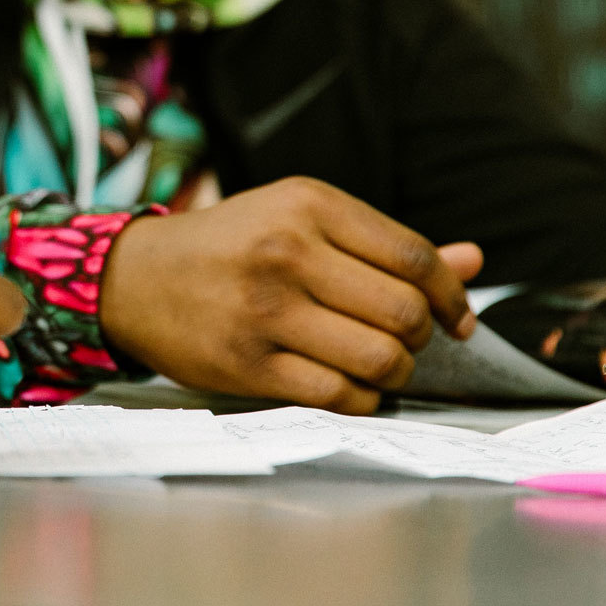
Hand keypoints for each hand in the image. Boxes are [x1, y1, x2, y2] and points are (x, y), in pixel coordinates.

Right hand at [96, 177, 480, 414]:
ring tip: (379, 368)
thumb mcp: (300, 220)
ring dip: (395, 374)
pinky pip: (337, 395)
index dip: (451, 297)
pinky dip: (359, 400)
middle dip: (420, 338)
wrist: (134, 277)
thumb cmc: (231, 247)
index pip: (413, 257)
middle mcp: (287, 252)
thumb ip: (383, 245)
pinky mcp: (245, 362)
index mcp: (308, 205)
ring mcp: (265, 309)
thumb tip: (471, 262)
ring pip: (379, 358)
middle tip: (404, 343)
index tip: (457, 321)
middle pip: (404, 311)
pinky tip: (348, 387)